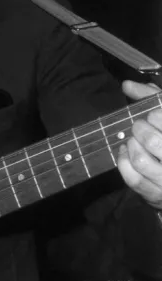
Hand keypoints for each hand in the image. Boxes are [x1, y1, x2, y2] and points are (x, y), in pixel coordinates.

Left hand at [118, 80, 161, 208]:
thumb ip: (151, 98)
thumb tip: (127, 85)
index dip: (156, 115)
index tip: (152, 115)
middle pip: (153, 141)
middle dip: (141, 129)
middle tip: (140, 126)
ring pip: (142, 160)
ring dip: (132, 145)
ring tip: (133, 139)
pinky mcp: (157, 195)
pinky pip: (134, 179)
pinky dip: (123, 162)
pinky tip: (124, 151)